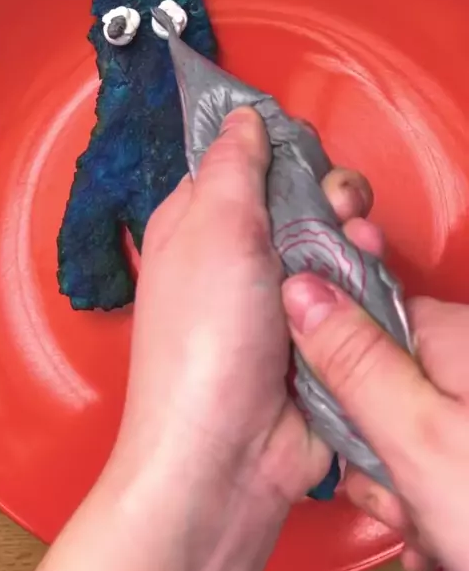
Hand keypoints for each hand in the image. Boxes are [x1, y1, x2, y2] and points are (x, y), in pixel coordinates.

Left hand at [119, 106, 373, 514]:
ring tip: (357, 246)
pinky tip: (370, 276)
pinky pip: (353, 288)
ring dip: (353, 235)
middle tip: (336, 206)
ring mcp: (282, 297)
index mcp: (199, 224)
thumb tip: (240, 116)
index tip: (303, 150)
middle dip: (328, 194)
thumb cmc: (205, 336)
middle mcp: (240, 256)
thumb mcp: (213, 231)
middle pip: (300, 198)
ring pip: (334, 240)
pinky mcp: (320, 332)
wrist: (227, 454)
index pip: (245, 163)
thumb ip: (233, 166)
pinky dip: (365, 278)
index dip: (279, 150)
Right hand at [283, 258, 468, 570]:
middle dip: (370, 449)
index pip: (359, 320)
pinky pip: (433, 452)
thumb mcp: (416, 438)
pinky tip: (437, 535)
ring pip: (402, 427)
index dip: (335, 374)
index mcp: (452, 336)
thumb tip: (300, 288)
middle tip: (395, 496)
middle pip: (377, 382)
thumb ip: (354, 362)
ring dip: (397, 486)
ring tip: (425, 527)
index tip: (340, 427)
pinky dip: (427, 496)